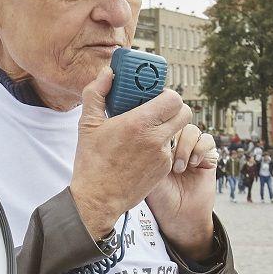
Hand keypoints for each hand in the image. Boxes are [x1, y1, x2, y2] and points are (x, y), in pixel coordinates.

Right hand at [70, 65, 191, 239]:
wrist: (97, 199)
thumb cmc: (91, 162)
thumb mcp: (87, 125)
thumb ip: (96, 94)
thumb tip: (107, 73)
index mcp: (139, 123)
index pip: (173, 98)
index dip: (166, 94)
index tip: (153, 95)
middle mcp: (156, 138)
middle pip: (184, 112)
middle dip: (174, 108)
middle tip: (157, 110)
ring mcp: (162, 155)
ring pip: (178, 131)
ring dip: (167, 127)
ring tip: (146, 131)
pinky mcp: (163, 169)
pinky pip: (170, 149)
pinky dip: (160, 146)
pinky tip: (141, 150)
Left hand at [146, 124, 216, 258]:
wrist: (178, 216)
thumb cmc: (159, 198)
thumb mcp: (145, 172)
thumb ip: (145, 152)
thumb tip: (140, 132)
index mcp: (157, 144)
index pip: (159, 123)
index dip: (158, 126)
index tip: (152, 140)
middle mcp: (175, 144)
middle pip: (176, 122)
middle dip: (172, 135)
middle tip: (165, 154)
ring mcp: (191, 149)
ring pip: (191, 129)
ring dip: (185, 146)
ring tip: (178, 167)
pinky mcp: (207, 156)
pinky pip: (207, 140)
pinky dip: (200, 149)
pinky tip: (192, 165)